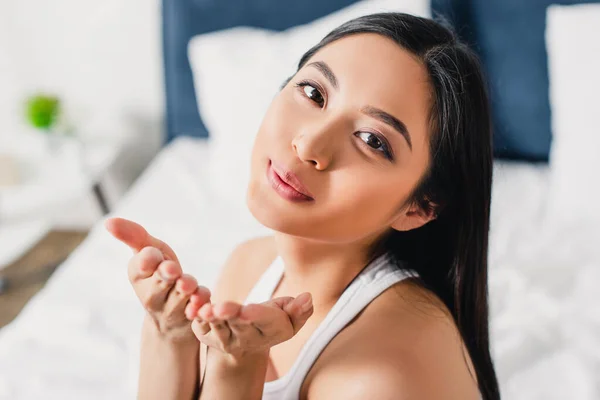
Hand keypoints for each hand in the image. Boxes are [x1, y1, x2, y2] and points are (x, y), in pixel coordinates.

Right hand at [105, 217, 210, 341]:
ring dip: (187, 286)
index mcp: (138, 275)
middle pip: (160, 282)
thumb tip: (108, 221)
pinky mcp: (190, 318)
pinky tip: (201, 297)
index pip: (142, 265)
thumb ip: (134, 235)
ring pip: (181, 294)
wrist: (172, 317)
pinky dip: (201, 302)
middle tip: (172, 269)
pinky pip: (198, 308)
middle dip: (166, 274)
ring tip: (188, 283)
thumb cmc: (160, 273)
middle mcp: (151, 296)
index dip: (148, 259)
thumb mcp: (149, 251)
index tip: (153, 256)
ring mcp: (171, 310)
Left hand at [188, 293, 313, 359]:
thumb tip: (307, 297)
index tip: (248, 309)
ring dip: (211, 319)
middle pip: (239, 326)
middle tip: (221, 308)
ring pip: (218, 329)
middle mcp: (248, 339)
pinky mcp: (208, 336)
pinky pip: (201, 327)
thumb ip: (298, 309)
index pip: (264, 322)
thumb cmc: (272, 319)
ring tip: (205, 310)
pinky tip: (192, 307)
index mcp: (270, 330)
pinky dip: (196, 318)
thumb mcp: (289, 314)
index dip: (256, 315)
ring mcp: (226, 340)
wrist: (247, 339)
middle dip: (230, 316)